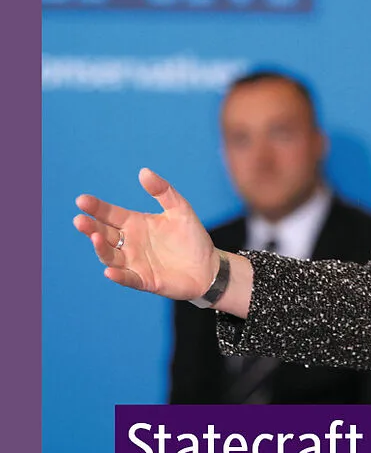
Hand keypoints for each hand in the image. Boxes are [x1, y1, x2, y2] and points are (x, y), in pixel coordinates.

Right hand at [74, 168, 217, 299]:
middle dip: (91, 227)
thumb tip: (143, 172)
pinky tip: (110, 271)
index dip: (96, 208)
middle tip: (80, 220)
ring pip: (110, 256)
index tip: (82, 200)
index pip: (109, 214)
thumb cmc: (192, 238)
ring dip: (101, 248)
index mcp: (135, 223)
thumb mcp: (180, 209)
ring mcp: (135, 262)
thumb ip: (163, 191)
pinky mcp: (145, 280)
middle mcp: (130, 243)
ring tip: (95, 238)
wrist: (209, 267)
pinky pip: (128, 278)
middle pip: (104, 234)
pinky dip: (118, 276)